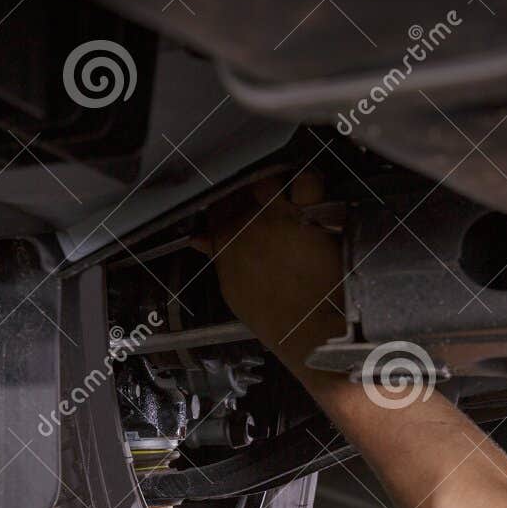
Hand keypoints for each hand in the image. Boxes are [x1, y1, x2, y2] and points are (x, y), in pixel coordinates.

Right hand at [199, 172, 345, 360]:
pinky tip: (307, 187)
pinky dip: (308, 179)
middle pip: (241, 189)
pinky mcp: (307, 217)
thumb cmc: (269, 314)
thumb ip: (216, 255)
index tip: (236, 201)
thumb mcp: (232, 287)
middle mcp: (245, 223)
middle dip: (249, 188)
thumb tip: (198, 239)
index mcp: (223, 240)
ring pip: (267, 180)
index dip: (227, 199)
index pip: (217, 205)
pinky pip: (306, 182)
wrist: (304, 328)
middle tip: (261, 196)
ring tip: (284, 191)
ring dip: (274, 181)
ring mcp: (276, 217)